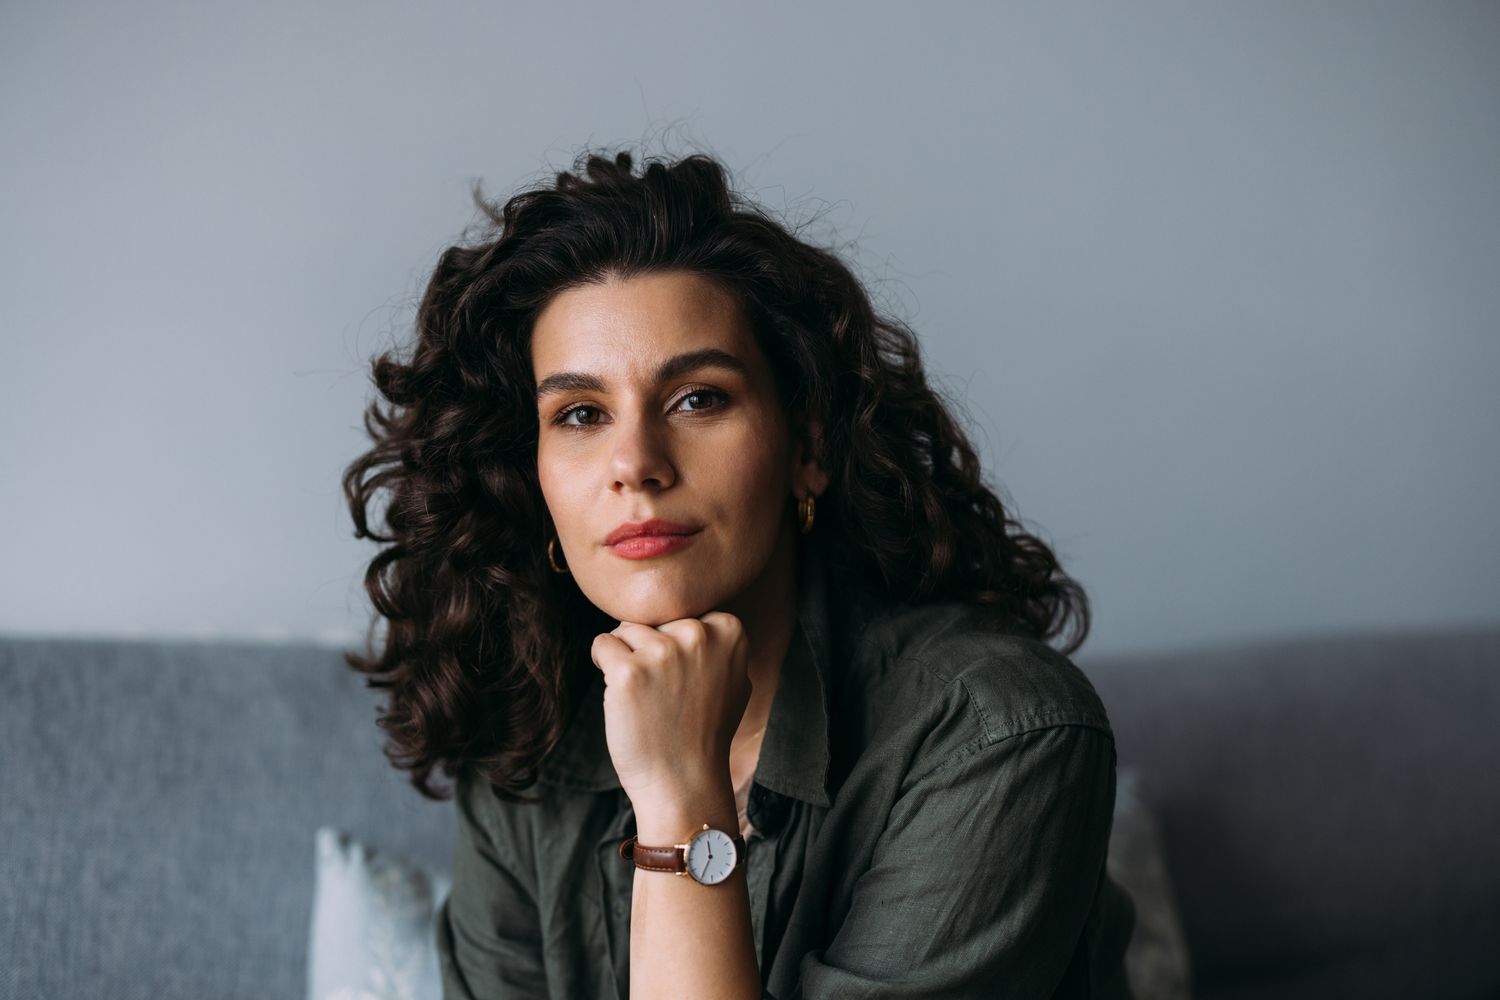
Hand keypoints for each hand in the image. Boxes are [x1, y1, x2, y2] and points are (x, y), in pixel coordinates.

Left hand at [590, 611, 751, 812]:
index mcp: (729, 630)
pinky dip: (604, 665)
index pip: (683, 613)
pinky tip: (622, 694)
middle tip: (664, 693)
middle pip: (653, 619)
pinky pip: (602, 644)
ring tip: (645, 696)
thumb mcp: (735, 680)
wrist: (684, 781)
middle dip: (650, 649)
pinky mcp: (628, 671)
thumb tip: (702, 619)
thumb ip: (720, 644)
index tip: (685, 679)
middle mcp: (698, 634)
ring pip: (626, 630)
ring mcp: (663, 652)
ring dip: (626, 658)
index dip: (676, 645)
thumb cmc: (705, 732)